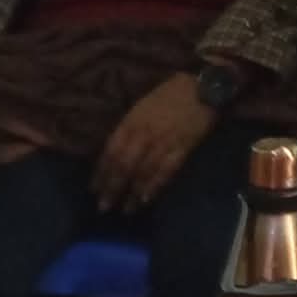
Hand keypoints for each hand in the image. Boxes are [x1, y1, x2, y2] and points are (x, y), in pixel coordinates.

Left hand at [91, 73, 215, 212]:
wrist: (202, 87)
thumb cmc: (170, 93)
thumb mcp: (142, 105)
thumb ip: (129, 128)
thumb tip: (116, 151)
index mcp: (132, 121)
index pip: (111, 151)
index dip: (101, 172)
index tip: (94, 188)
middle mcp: (144, 134)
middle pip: (124, 166)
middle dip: (113, 188)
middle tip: (104, 207)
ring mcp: (164, 142)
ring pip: (143, 172)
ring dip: (132, 193)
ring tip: (125, 210)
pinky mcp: (182, 149)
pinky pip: (165, 171)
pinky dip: (154, 187)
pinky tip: (146, 199)